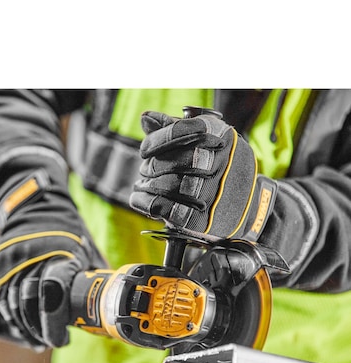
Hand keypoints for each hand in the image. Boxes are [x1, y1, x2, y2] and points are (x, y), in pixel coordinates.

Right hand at [0, 169, 105, 348]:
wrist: (39, 207)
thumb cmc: (69, 233)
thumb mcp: (89, 251)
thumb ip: (97, 278)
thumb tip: (112, 308)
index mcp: (61, 254)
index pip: (53, 292)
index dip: (55, 322)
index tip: (63, 339)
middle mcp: (33, 257)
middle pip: (30, 303)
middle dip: (41, 329)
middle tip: (53, 340)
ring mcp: (12, 261)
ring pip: (13, 304)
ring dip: (26, 327)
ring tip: (40, 338)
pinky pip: (2, 298)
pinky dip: (12, 317)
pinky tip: (24, 327)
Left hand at [129, 111, 276, 240]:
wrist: (249, 204)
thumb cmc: (218, 166)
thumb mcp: (205, 140)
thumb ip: (174, 128)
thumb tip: (146, 117)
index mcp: (221, 136)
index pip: (183, 131)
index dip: (158, 140)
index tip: (145, 150)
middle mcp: (221, 163)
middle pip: (175, 160)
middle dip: (153, 166)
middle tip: (146, 169)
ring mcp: (213, 193)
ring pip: (169, 185)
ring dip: (149, 185)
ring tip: (144, 184)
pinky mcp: (202, 219)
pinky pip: (166, 208)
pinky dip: (146, 202)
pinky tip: (140, 198)